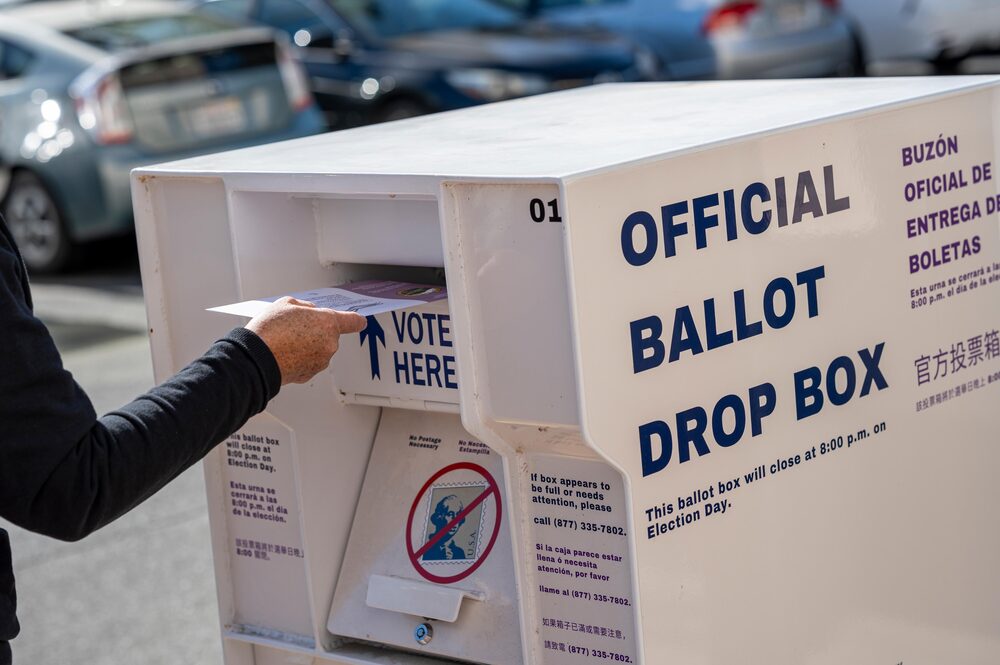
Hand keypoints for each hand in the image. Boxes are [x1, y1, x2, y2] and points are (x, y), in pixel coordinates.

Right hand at [245, 297, 366, 384]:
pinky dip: (300, 358)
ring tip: (284, 341)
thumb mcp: (286, 303)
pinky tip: (284, 353)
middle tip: (293, 328)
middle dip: (315, 330)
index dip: (356, 320)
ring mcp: (321, 361)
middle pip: (328, 334)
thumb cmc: (269, 331)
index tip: (359, 321)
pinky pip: (309, 362)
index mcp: (328, 323)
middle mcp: (329, 344)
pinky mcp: (310, 373)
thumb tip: (310, 312)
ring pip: (318, 349)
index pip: (352, 321)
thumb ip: (305, 306)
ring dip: (307, 345)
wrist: (256, 359)